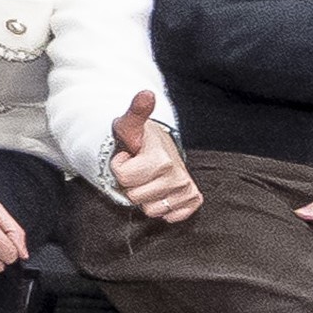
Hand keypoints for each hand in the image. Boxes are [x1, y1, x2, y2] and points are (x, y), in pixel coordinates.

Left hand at [99, 88, 199, 226]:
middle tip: (139, 169)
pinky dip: (162, 208)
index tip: (128, 156)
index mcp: (162, 159)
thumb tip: (146, 94)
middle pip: (135, 196)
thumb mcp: (130, 125)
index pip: (123, 177)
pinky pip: (170, 217)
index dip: (119, 167)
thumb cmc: (139, 140)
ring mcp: (186, 188)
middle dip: (131, 184)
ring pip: (150, 210)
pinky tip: (161, 192)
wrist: (159, 148)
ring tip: (149, 179)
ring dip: (145, 197)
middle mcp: (178, 175)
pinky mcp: (192, 200)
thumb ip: (135, 111)